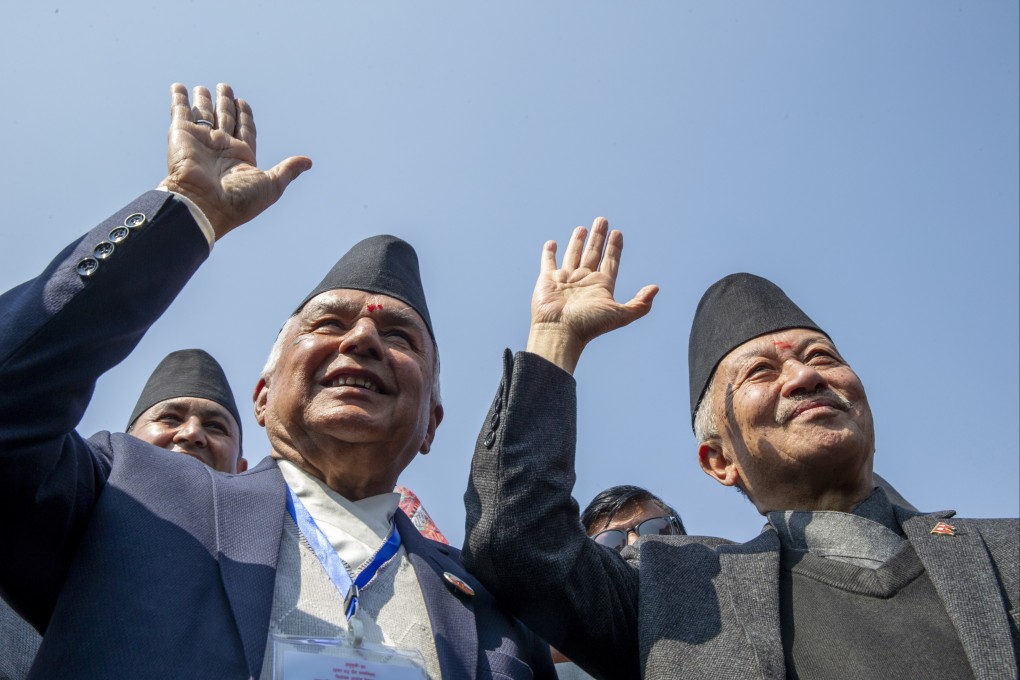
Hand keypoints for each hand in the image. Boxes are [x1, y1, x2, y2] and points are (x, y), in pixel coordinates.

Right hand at [159, 83, 311, 238]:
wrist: (203, 205)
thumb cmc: (238, 201)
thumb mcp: (271, 185)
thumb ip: (287, 170)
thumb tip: (308, 162)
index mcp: (241, 157)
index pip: (245, 130)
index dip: (245, 116)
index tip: (243, 102)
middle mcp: (221, 147)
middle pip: (225, 119)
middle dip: (226, 103)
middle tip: (225, 87)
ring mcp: (200, 140)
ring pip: (203, 114)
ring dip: (204, 100)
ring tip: (206, 87)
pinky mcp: (180, 134)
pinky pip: (180, 111)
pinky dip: (178, 98)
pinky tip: (179, 87)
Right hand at [527, 217, 657, 373]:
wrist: (560, 332)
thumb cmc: (589, 325)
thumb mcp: (620, 315)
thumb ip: (639, 304)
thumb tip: (655, 289)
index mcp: (601, 286)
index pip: (610, 261)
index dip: (614, 247)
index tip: (617, 233)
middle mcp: (584, 280)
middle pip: (593, 253)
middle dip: (598, 237)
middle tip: (602, 220)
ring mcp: (566, 279)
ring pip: (573, 254)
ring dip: (578, 241)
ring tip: (582, 228)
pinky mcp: (547, 279)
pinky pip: (548, 262)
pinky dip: (549, 252)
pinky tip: (552, 244)